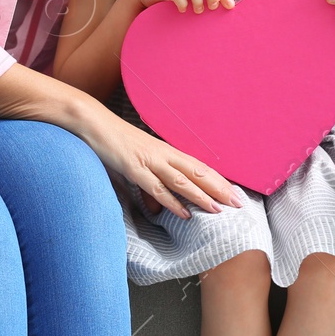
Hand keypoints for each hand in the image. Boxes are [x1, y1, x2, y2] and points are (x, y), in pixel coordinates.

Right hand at [83, 114, 244, 218]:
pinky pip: (157, 187)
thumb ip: (151, 185)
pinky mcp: (134, 167)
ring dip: (202, 196)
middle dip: (220, 188)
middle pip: (198, 172)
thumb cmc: (115, 142)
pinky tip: (185, 213)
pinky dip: (172, 202)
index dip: (219, 180)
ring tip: (219, 210)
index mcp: (167, 151)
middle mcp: (164, 154)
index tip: (236, 193)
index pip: (199, 167)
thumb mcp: (138, 164)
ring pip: (182, 180)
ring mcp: (150, 160)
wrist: (94, 122)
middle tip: (240, 203)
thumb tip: (159, 208)